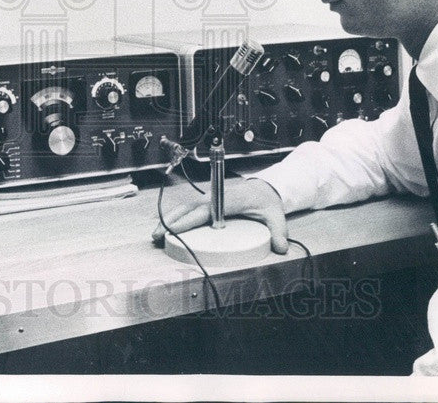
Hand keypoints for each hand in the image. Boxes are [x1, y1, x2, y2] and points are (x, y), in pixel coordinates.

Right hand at [152, 177, 288, 253]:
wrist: (264, 188)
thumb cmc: (267, 201)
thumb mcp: (276, 215)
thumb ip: (279, 232)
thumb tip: (282, 248)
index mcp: (230, 198)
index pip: (207, 209)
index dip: (190, 219)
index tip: (175, 228)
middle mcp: (216, 196)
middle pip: (190, 207)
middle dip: (172, 221)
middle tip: (158, 236)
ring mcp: (210, 198)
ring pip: (186, 207)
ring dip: (171, 219)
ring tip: (156, 235)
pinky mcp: (207, 203)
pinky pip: (189, 209)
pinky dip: (176, 217)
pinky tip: (166, 228)